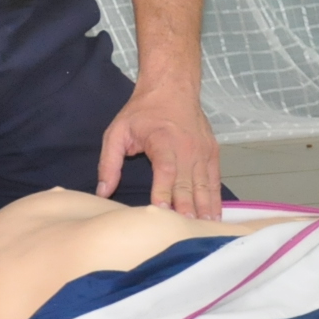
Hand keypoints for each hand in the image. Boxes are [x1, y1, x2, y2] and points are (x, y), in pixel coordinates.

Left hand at [96, 81, 221, 217]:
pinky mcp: (212, 153)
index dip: (165, 193)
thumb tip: (103, 191)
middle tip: (185, 231)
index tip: (163, 214)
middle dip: (186, 209)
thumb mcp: (117, 131)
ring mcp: (202, 151)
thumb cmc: (142, 111)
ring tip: (204, 229)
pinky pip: (214, 180)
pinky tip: (214, 217)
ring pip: (204, 185)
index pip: (166, 171)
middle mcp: (187, 148)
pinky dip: (215, 199)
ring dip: (204, 208)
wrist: (172, 87)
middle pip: (187, 184)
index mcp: (163, 141)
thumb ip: (109, 162)